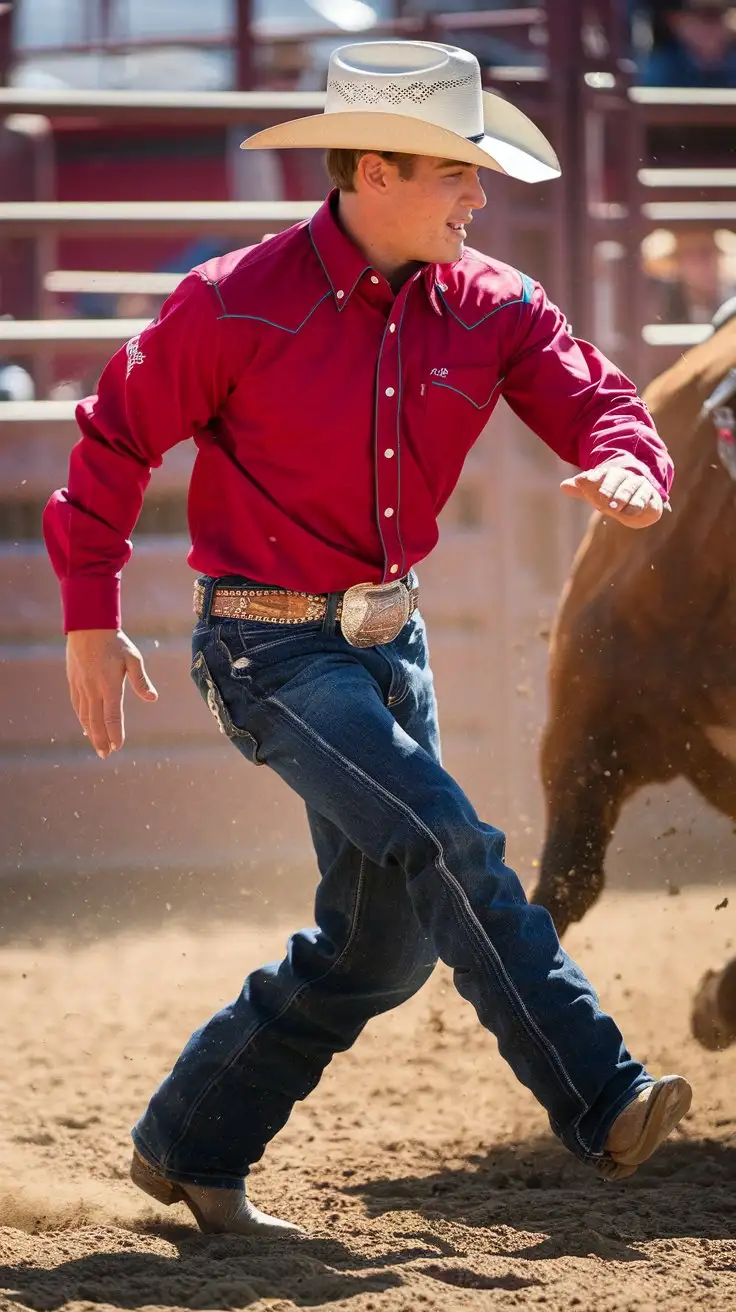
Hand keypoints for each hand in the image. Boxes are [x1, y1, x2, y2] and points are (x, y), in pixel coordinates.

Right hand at [66, 629, 157, 757]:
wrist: (88, 625)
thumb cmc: (114, 642)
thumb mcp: (133, 658)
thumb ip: (141, 681)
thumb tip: (153, 698)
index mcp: (109, 686)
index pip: (112, 716)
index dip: (114, 733)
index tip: (118, 746)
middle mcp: (93, 689)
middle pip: (96, 721)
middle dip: (101, 740)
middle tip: (105, 755)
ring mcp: (81, 686)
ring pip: (85, 715)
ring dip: (91, 733)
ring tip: (97, 746)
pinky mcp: (74, 681)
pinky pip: (77, 705)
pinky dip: (82, 719)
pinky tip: (85, 726)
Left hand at [560, 464, 665, 528]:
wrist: (640, 500)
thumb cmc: (613, 494)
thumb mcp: (596, 492)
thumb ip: (583, 489)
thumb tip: (563, 486)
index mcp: (612, 474)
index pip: (602, 473)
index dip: (592, 477)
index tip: (581, 481)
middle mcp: (628, 478)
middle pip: (619, 479)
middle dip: (609, 489)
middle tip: (601, 502)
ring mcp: (641, 488)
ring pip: (635, 490)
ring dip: (624, 498)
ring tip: (615, 509)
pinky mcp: (653, 502)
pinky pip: (649, 503)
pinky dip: (642, 506)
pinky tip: (632, 512)